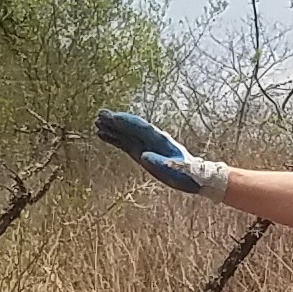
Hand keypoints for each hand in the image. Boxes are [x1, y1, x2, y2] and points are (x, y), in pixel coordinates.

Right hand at [95, 111, 227, 198]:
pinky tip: (104, 135)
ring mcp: (146, 146)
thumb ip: (162, 162)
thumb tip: (144, 156)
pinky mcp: (142, 153)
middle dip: (117, 121)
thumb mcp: (178, 169)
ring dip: (113, 128)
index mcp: (161, 141)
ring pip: (127, 134)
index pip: (140, 127)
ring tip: (97, 122)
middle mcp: (152, 140)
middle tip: (100, 114)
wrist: (194, 177)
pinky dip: (115, 139)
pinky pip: (126, 144)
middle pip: (131, 127)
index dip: (126, 122)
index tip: (113, 117)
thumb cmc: (187, 174)